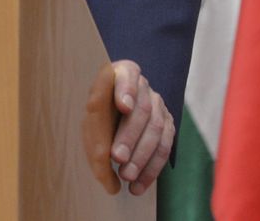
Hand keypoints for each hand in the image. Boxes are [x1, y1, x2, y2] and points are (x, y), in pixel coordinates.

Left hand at [83, 60, 174, 195]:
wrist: (111, 120)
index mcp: (122, 74)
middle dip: (130, 136)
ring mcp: (159, 105)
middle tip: (117, 157)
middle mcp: (144, 87)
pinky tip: (138, 185)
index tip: (123, 106)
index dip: (126, 89)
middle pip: (142, 109)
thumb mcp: (91, 119)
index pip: (127, 74)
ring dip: (141, 156)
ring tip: (126, 176)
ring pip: (156, 130)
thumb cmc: (98, 117)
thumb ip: (95, 135)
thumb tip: (106, 177)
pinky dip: (151, 169)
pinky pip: (164, 148)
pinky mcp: (168, 126)